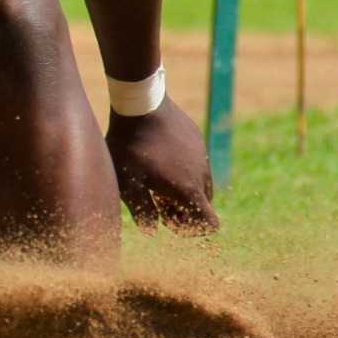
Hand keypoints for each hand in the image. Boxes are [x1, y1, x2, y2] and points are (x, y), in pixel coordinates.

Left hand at [105, 96, 219, 235]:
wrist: (141, 105)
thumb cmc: (130, 149)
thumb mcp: (128, 185)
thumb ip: (142, 212)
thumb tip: (151, 231)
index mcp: (188, 190)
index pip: (209, 223)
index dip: (191, 229)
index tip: (168, 219)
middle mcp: (202, 174)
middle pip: (204, 206)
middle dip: (183, 212)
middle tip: (155, 202)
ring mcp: (202, 156)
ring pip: (201, 186)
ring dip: (183, 193)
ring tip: (155, 184)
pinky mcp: (197, 141)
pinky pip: (197, 165)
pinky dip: (184, 173)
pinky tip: (159, 162)